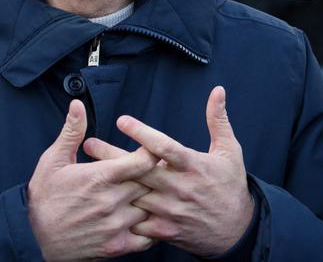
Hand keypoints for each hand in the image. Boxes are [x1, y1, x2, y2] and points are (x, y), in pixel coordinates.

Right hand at [27, 99, 158, 259]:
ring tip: (153, 194)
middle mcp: (111, 201)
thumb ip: (72, 132)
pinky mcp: (116, 246)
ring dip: (153, 201)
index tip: (152, 151)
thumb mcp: (53, 161)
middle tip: (157, 172)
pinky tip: (146, 218)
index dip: (152, 153)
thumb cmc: (45, 197)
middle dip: (155, 176)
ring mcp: (115, 225)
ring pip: (151, 208)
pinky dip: (151, 227)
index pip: (143, 161)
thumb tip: (77, 104)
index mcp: (99, 177)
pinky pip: (147, 236)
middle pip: (151, 183)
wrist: (34, 239)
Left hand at [83, 86, 254, 257]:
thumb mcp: (229, 150)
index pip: (164, 147)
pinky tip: (104, 203)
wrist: (235, 230)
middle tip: (90, 145)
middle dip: (112, 157)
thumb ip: (218, 120)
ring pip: (134, 196)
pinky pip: (136, 222)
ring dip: (111, 184)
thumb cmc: (230, 185)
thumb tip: (217, 91)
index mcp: (194, 166)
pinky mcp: (165, 230)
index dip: (142, 133)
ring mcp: (171, 211)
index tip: (122, 120)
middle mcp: (180, 188)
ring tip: (87, 173)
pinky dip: (121, 213)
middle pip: (139, 170)